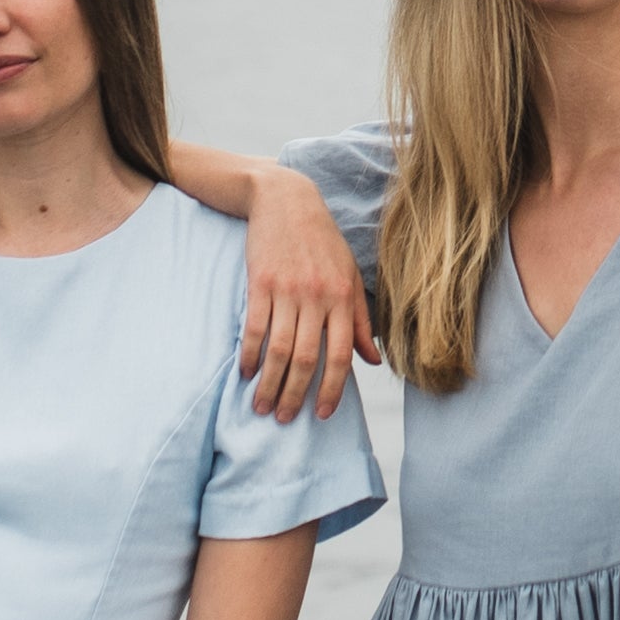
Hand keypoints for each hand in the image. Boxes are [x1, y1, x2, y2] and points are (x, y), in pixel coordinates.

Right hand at [238, 168, 372, 420]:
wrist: (286, 200)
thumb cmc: (323, 242)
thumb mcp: (350, 276)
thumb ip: (360, 320)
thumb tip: (373, 360)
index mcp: (344, 298)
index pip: (341, 355)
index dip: (332, 389)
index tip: (322, 414)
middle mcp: (318, 297)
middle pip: (307, 358)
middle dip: (296, 394)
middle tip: (285, 419)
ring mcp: (288, 290)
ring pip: (279, 349)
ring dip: (270, 383)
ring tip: (262, 406)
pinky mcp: (261, 283)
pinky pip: (255, 328)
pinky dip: (251, 355)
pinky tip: (246, 373)